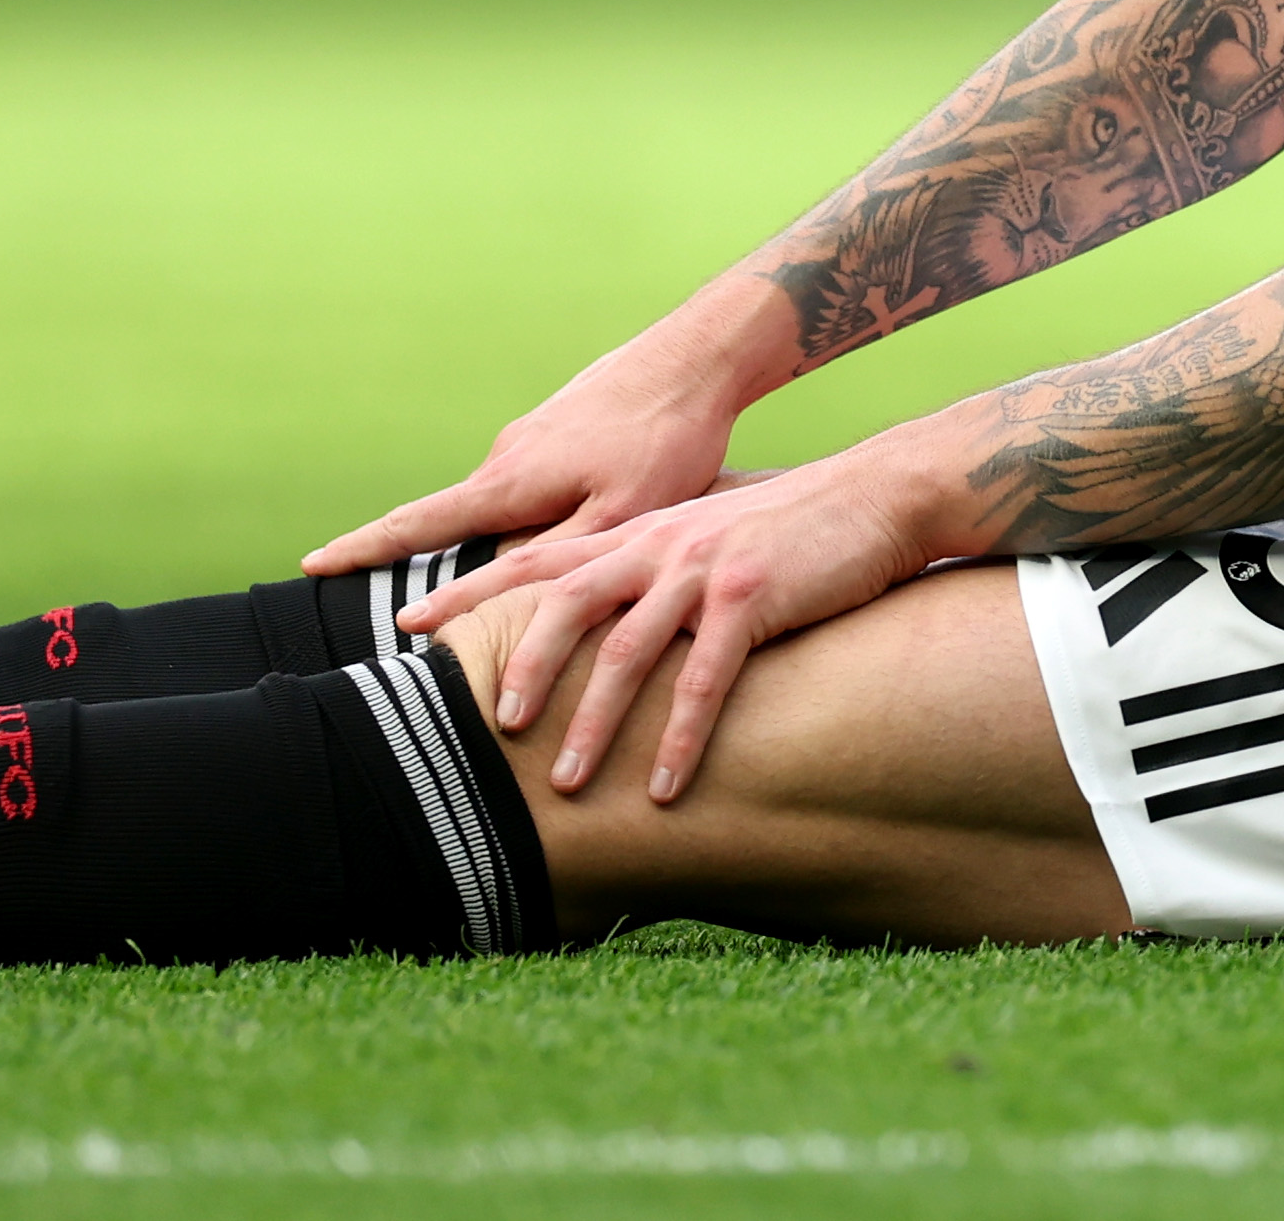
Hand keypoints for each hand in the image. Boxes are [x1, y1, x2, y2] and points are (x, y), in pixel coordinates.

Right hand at [301, 315, 760, 578]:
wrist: (696, 359)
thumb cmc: (665, 442)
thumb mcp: (619, 517)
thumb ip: (553, 555)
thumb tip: (493, 587)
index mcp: (511, 481)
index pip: (418, 524)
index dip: (363, 549)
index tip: (310, 565)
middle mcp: (508, 457)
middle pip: (459, 528)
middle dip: (439, 572)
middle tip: (417, 622)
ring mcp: (531, 440)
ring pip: (506, 512)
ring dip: (506, 549)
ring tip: (522, 590)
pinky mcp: (558, 431)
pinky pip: (534, 490)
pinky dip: (540, 520)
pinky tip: (573, 535)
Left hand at [402, 449, 938, 802]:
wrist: (875, 495)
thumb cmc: (791, 525)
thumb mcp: (705, 534)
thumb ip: (652, 563)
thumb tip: (610, 605)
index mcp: (638, 533)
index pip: (535, 561)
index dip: (469, 591)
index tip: (408, 623)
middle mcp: (657, 546)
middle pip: (563, 605)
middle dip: (520, 667)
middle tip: (490, 726)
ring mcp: (702, 570)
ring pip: (626, 652)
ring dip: (594, 725)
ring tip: (566, 785)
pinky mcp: (752, 596)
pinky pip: (704, 679)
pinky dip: (680, 737)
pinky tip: (664, 788)